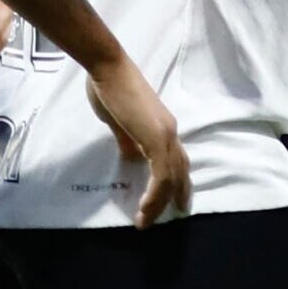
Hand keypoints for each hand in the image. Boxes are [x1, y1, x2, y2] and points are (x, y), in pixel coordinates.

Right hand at [85, 58, 191, 227]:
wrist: (107, 67)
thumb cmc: (109, 88)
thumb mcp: (118, 122)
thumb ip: (127, 140)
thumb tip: (131, 158)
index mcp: (162, 127)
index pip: (175, 160)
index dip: (176, 181)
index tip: (170, 199)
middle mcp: (169, 132)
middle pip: (179, 171)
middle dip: (174, 196)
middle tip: (167, 216)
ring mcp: (165, 134)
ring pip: (171, 177)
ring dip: (160, 202)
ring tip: (145, 221)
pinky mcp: (156, 137)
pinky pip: (161, 173)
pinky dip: (155, 194)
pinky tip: (145, 208)